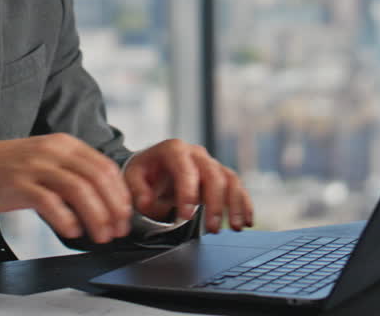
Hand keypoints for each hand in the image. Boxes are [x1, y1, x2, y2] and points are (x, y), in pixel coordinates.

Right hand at [0, 134, 132, 243]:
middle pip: (96, 178)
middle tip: (117, 230)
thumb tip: (106, 202)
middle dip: (113, 208)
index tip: (125, 216)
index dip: (120, 194)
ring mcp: (35, 166)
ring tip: (100, 236)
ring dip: (96, 216)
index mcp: (64, 144)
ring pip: (79, 190)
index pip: (105, 166)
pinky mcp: (18, 184)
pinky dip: (66, 219)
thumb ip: (74, 174)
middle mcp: (52, 151)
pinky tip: (72, 232)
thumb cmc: (9, 171)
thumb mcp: (46, 162)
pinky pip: (50, 201)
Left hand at [123, 139, 252, 233]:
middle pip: (212, 174)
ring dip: (235, 204)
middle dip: (215, 203)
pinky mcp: (220, 175)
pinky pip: (236, 187)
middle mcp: (196, 153)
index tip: (185, 216)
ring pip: (230, 180)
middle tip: (212, 229)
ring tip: (236, 227)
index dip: (187, 193)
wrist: (153, 166)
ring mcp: (210, 163)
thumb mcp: (132, 178)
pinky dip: (244, 203)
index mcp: (173, 150)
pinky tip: (247, 221)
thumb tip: (148, 204)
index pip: (185, 169)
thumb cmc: (144, 172)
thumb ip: (138, 191)